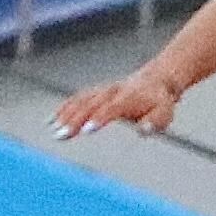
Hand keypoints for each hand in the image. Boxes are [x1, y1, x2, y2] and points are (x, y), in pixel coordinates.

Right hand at [52, 65, 183, 139]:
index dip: (99, 119)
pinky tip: (50, 121)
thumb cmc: (159, 102)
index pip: (111, 108)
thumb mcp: (164, 113)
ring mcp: (102, 91)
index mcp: (128, 98)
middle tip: (61, 135)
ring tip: (53, 130)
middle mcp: (112, 92)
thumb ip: (154, 122)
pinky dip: (63, 109)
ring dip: (65, 115)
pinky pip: (76, 99)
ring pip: (80, 101)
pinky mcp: (96, 92)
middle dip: (74, 121)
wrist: (156, 80)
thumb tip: (144, 130)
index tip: (86, 131)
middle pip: (90, 105)